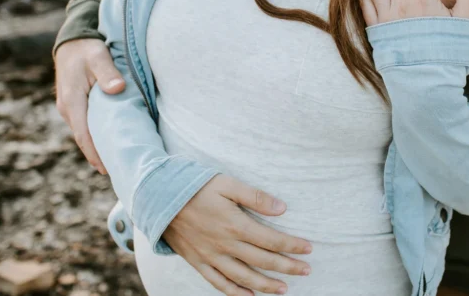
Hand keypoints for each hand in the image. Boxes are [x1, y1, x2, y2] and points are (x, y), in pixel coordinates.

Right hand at [54, 38, 124, 173]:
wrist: (72, 41)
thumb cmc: (87, 48)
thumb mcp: (98, 56)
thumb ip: (108, 72)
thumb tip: (117, 89)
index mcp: (72, 100)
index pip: (84, 133)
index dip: (95, 152)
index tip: (107, 168)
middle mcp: (67, 108)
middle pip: (83, 138)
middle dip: (98, 156)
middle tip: (117, 172)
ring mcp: (69, 108)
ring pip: (84, 133)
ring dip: (96, 147)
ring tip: (115, 163)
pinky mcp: (74, 105)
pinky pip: (84, 125)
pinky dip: (95, 136)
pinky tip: (108, 144)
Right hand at [164, 174, 312, 295]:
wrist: (159, 198)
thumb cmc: (196, 186)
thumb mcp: (227, 183)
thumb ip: (255, 196)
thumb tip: (282, 208)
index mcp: (235, 225)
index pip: (272, 240)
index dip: (292, 246)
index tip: (309, 249)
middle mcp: (225, 245)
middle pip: (262, 261)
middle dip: (287, 267)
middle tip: (307, 270)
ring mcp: (211, 257)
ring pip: (244, 278)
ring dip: (266, 285)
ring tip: (284, 289)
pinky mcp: (198, 262)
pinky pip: (219, 283)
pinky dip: (236, 293)